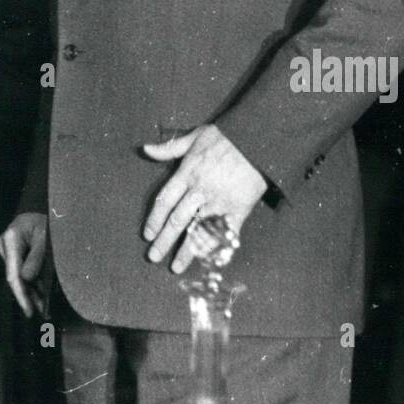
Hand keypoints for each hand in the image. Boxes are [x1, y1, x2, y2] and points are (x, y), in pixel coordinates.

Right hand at [0, 212, 48, 317]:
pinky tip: (41, 295)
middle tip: (42, 312)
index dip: (21, 294)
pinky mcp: (14, 252)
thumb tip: (26, 278)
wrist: (51, 209)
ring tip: (44, 308)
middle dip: (28, 296)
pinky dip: (33, 282)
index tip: (30, 311)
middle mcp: (5, 244)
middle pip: (15, 277)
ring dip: (32, 291)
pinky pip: (22, 271)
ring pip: (19, 276)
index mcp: (10, 238)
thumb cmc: (50, 221)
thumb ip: (38, 257)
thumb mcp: (47, 237)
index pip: (13, 274)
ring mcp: (8, 248)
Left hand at [142, 125, 266, 273]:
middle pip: (177, 220)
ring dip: (185, 251)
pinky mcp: (238, 209)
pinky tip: (207, 261)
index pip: (164, 201)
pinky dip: (215, 247)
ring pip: (197, 231)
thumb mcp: (194, 136)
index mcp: (187, 173)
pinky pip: (224, 232)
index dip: (154, 220)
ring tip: (176, 267)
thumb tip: (145, 149)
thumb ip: (169, 148)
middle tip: (153, 256)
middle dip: (164, 241)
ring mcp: (219, 202)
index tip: (147, 235)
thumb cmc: (225, 137)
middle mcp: (199, 190)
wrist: (257, 140)